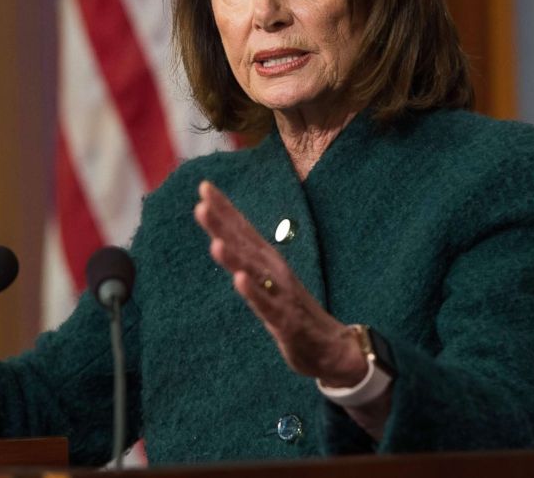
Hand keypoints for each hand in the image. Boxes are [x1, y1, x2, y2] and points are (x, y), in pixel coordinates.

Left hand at [193, 180, 366, 386]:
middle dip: (223, 224)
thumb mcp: (267, 280)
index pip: (242, 229)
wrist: (331, 347)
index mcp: (267, 260)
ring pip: (254, 272)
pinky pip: (267, 305)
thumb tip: (221, 235)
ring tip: (215, 242)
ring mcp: (280, 294)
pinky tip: (240, 279)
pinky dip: (254, 292)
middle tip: (202, 203)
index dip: (224, 208)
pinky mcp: (286, 321)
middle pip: (244, 244)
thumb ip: (246, 258)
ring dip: (235, 257)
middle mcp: (274, 270)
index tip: (203, 186)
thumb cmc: (293, 309)